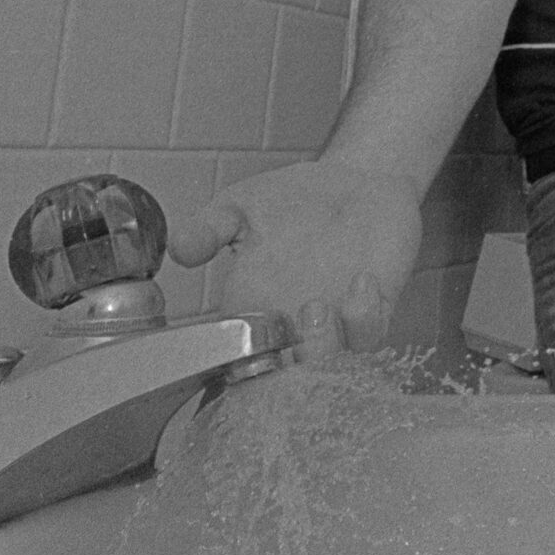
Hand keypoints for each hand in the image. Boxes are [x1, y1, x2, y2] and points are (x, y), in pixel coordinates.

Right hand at [169, 158, 421, 360]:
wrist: (358, 178)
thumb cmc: (297, 197)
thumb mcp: (242, 203)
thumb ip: (209, 227)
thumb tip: (179, 250)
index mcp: (254, 305)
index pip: (235, 353)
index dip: (233, 362)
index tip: (232, 351)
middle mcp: (293, 321)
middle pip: (283, 376)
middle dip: (280, 369)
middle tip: (279, 330)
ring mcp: (336, 318)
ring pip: (329, 363)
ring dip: (320, 345)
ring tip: (315, 306)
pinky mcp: (375, 307)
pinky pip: (370, 332)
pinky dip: (364, 317)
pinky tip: (361, 281)